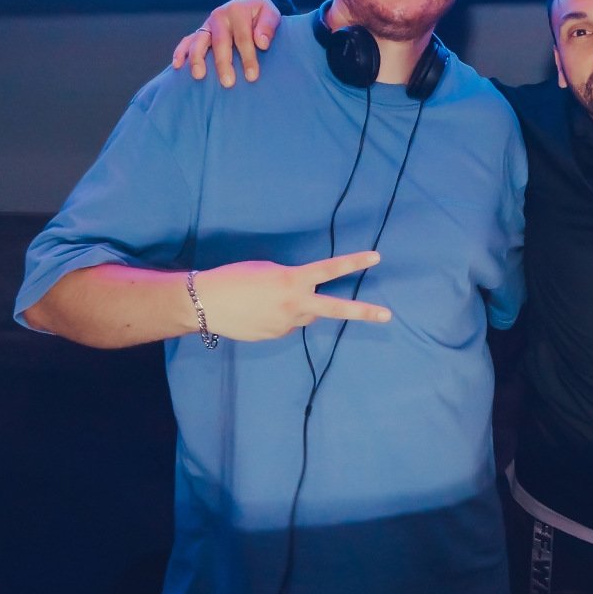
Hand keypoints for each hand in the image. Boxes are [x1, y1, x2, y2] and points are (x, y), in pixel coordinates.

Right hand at [170, 0, 282, 87]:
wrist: (248, 4)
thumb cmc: (261, 14)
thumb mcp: (270, 14)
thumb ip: (267, 26)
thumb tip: (262, 43)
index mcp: (237, 10)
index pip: (243, 37)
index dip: (248, 57)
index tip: (252, 76)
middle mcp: (219, 16)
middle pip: (220, 42)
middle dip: (223, 63)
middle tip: (228, 83)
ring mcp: (208, 24)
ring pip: (199, 41)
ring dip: (197, 58)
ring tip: (199, 75)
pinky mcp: (201, 31)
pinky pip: (188, 40)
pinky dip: (181, 52)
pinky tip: (177, 65)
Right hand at [191, 252, 389, 341]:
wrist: (204, 304)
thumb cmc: (234, 278)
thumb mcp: (268, 271)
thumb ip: (293, 282)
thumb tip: (306, 298)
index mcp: (292, 280)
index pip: (329, 269)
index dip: (354, 262)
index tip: (376, 257)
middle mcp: (295, 304)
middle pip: (336, 308)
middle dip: (363, 312)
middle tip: (388, 315)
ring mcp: (287, 324)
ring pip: (306, 315)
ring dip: (298, 307)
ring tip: (265, 299)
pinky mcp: (276, 336)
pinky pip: (287, 324)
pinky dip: (279, 317)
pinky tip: (257, 312)